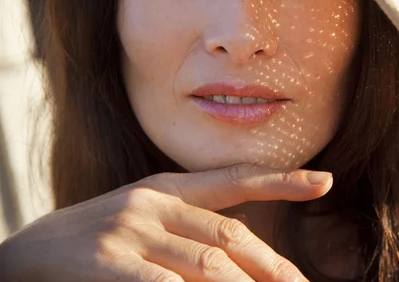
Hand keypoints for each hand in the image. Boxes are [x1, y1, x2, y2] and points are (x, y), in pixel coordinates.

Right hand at [0, 164, 332, 280]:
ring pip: (207, 263)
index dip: (281, 179)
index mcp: (166, 187)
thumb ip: (192, 232)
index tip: (323, 180)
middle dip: (272, 266)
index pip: (234, 180)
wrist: (28, 253)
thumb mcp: (148, 221)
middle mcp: (153, 202)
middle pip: (230, 235)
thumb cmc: (99, 240)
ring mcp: (129, 230)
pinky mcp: (106, 261)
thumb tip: (241, 260)